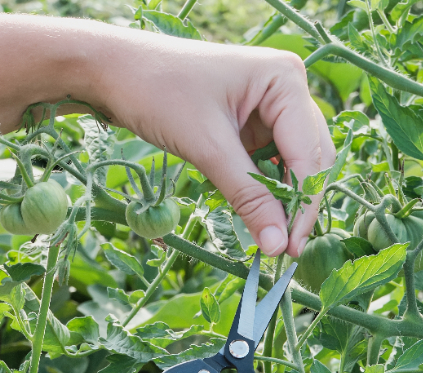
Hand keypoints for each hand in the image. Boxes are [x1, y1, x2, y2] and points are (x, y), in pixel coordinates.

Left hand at [85, 27, 334, 256]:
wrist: (113, 70)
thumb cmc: (158, 91)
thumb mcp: (207, 146)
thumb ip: (248, 195)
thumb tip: (277, 245)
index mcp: (285, 79)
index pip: (308, 153)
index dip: (303, 204)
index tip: (291, 248)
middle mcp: (287, 88)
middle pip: (310, 158)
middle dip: (298, 204)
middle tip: (284, 250)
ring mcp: (271, 105)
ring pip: (293, 164)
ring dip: (284, 200)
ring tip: (271, 239)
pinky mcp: (253, 121)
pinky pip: (270, 162)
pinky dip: (265, 189)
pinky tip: (257, 216)